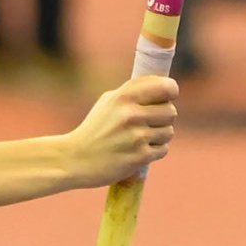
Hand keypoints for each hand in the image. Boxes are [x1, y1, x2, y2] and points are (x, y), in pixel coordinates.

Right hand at [63, 74, 177, 187]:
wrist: (74, 159)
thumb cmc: (94, 129)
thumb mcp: (108, 102)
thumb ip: (134, 92)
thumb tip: (164, 86)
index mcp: (124, 97)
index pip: (166, 88)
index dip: (171, 92)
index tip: (168, 96)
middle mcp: (131, 115)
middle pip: (170, 111)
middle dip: (163, 118)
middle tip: (149, 123)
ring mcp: (136, 137)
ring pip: (169, 132)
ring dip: (159, 136)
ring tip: (141, 139)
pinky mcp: (139, 157)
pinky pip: (163, 150)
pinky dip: (154, 151)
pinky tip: (138, 151)